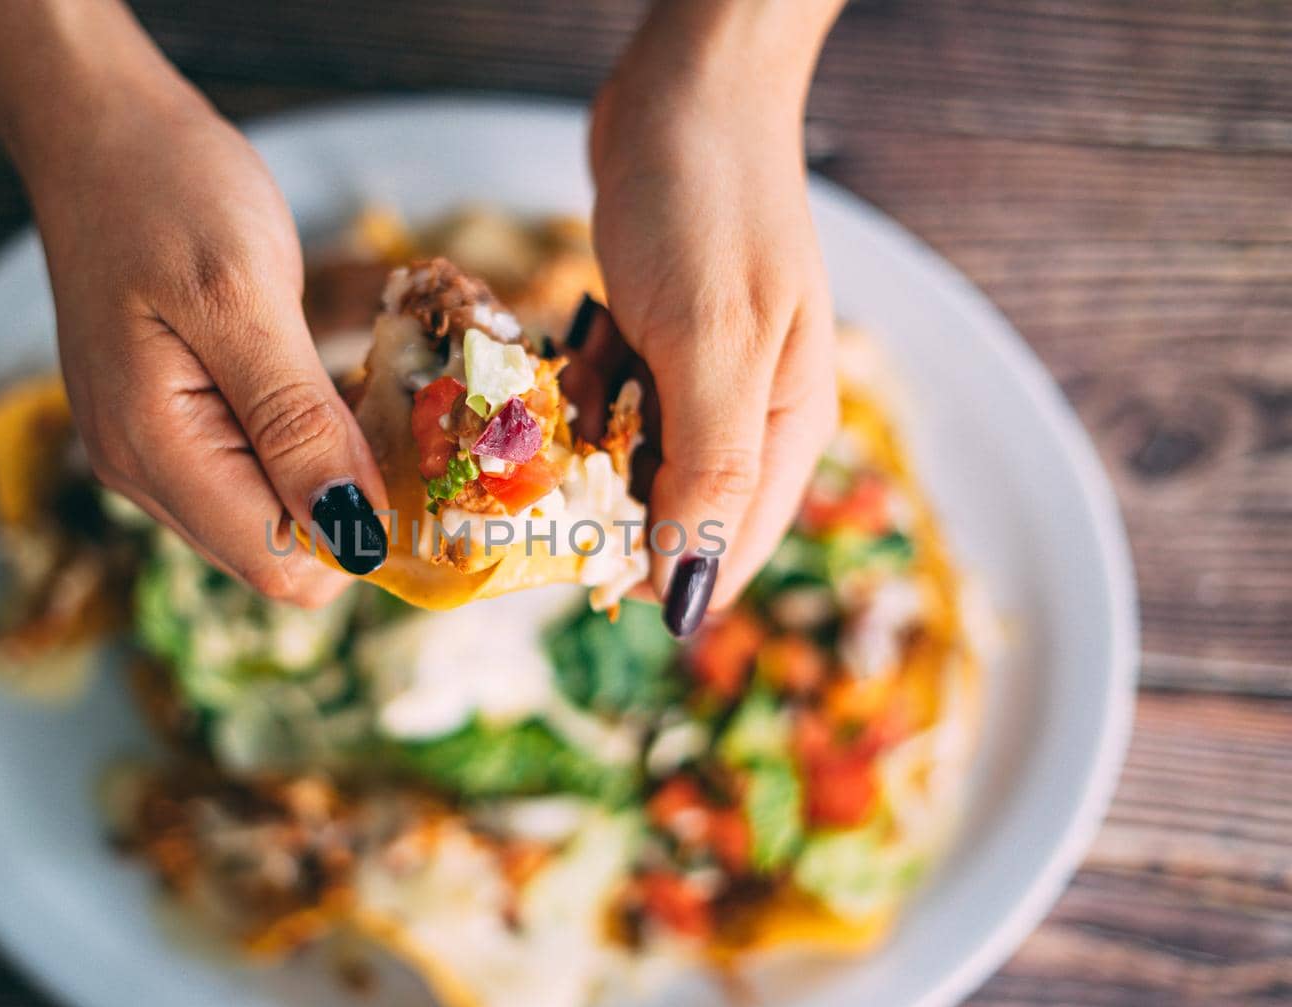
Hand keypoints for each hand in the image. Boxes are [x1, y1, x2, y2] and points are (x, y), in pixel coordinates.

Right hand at [34, 90, 388, 605]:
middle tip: (401, 416)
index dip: (360, 536)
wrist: (101, 134)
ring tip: (362, 390)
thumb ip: (297, 422)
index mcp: (155, 451)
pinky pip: (257, 474)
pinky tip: (327, 388)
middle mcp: (145, 473)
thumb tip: (354, 530)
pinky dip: (307, 445)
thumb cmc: (167, 194)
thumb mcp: (244, 298)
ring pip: (272, 518)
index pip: (279, 568)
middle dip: (352, 503)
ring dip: (333, 472)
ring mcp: (153, 454)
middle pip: (278, 554)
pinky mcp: (173, 428)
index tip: (418, 468)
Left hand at [589, 0, 844, 634]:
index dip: (655, 578)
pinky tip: (559, 365)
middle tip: (541, 485)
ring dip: (582, 454)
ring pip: (630, 461)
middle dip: (607, 511)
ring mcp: (699, 377)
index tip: (578, 573)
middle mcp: (748, 416)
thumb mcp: (712, 347)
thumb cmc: (708, 210)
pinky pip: (606, 406)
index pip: (725, 552)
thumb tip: (690, 595)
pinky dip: (574, 399)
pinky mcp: (654, 342)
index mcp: (784, 431)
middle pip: (674, 510)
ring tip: (550, 410)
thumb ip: (709, 471)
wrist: (686, 90)